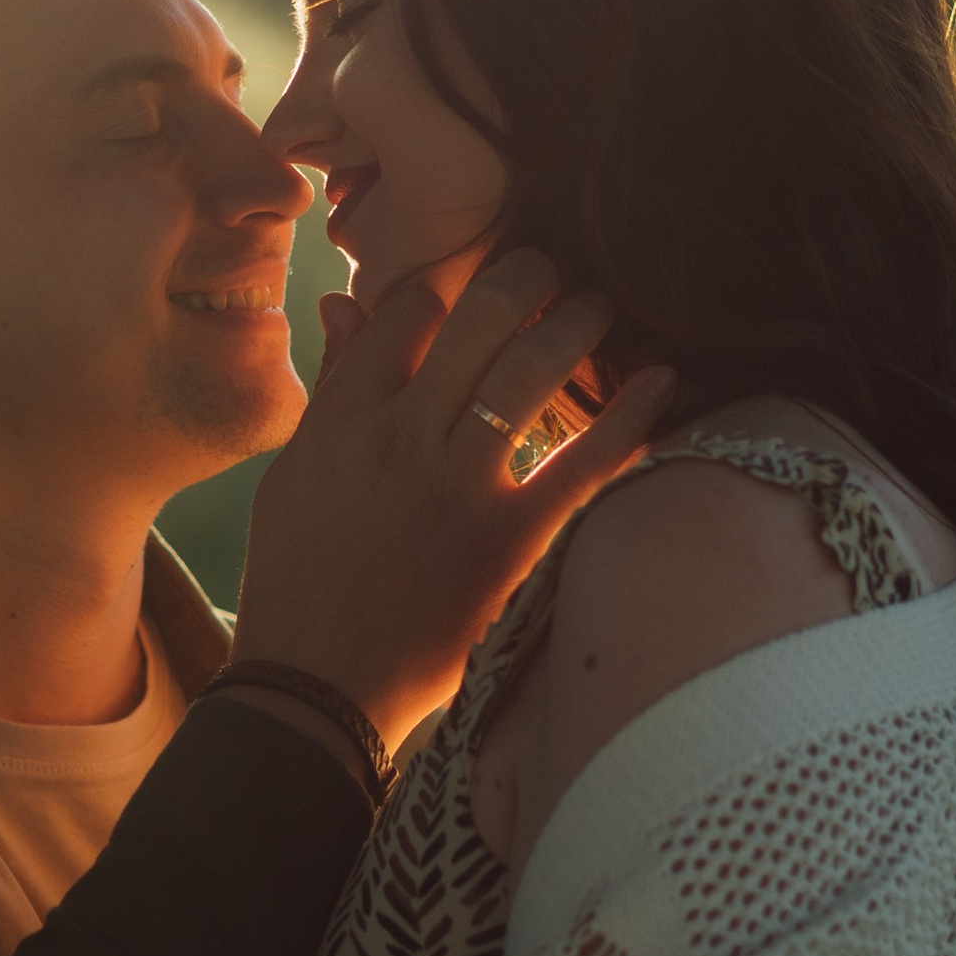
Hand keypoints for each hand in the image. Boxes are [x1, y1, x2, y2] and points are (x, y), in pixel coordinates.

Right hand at [232, 246, 672, 741]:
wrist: (317, 687)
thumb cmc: (296, 577)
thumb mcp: (293, 473)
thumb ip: (332, 387)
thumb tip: (347, 303)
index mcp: (346, 419)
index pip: (407, 308)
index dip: (446, 284)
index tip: (469, 291)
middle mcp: (405, 438)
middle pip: (479, 314)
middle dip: (526, 273)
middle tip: (551, 267)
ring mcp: (460, 488)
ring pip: (532, 368)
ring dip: (578, 321)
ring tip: (598, 306)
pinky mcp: (509, 542)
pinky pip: (581, 465)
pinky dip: (629, 417)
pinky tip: (662, 380)